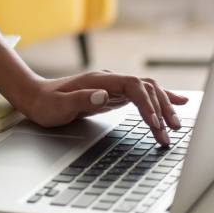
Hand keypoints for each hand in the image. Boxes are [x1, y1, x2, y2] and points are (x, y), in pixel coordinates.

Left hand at [16, 70, 188, 144]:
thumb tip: (104, 95)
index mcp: (100, 80)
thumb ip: (81, 99)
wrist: (36, 97)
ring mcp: (114, 87)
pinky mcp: (115, 96)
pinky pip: (143, 96)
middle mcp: (111, 81)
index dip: (147, 103)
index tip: (154, 123)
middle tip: (170, 132)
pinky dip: (160, 100)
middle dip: (161, 109)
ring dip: (164, 106)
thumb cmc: (46, 103)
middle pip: (146, 88)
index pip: (133, 86)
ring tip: (176, 125)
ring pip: (148, 91)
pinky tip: (177, 103)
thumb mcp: (58, 105)